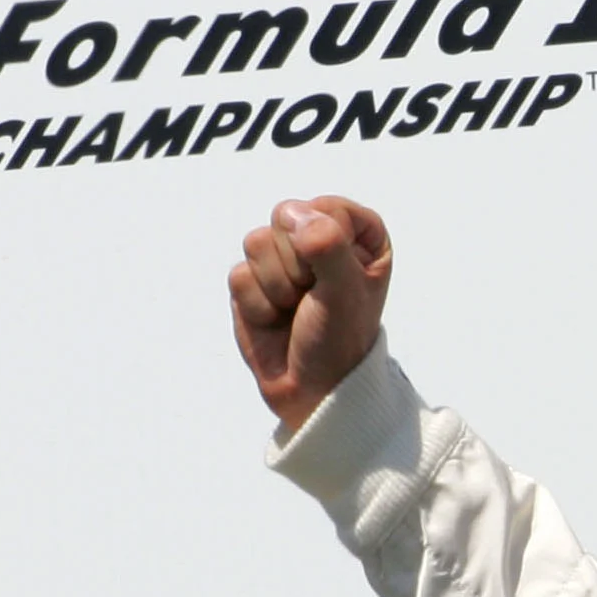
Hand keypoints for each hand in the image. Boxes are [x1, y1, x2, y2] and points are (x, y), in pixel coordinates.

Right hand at [229, 196, 391, 431]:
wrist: (312, 388)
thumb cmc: (340, 339)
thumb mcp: (346, 292)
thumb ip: (328, 247)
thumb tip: (295, 216)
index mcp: (358, 237)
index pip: (329, 207)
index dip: (326, 241)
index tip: (338, 276)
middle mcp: (319, 240)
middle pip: (286, 216)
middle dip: (296, 263)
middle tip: (313, 295)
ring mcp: (281, 259)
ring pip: (255, 241)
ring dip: (276, 285)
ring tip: (295, 309)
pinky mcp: (251, 281)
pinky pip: (238, 274)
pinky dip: (257, 304)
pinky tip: (274, 320)